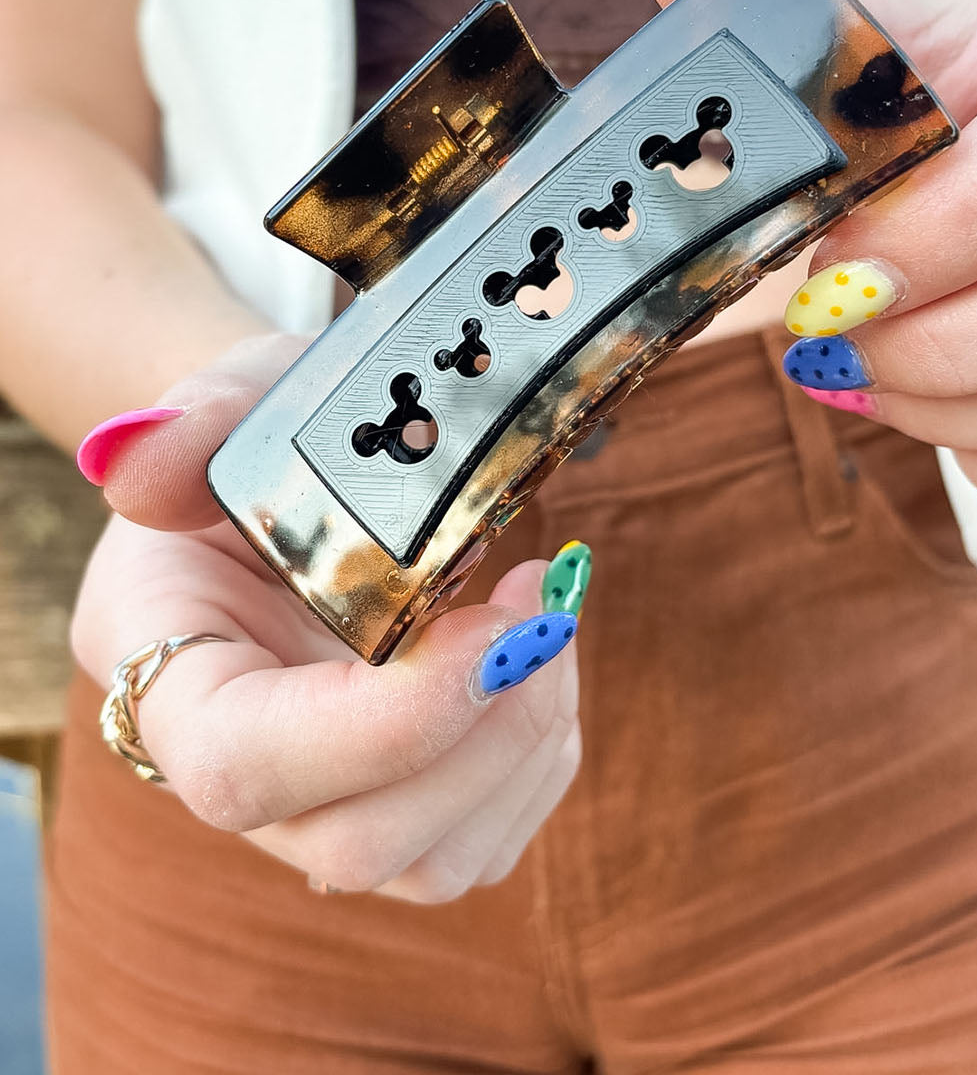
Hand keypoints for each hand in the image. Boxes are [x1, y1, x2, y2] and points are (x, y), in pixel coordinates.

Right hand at [73, 335, 583, 900]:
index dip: (383, 722)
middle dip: (485, 733)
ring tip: (547, 621)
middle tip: (541, 609)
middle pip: (354, 841)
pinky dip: (540, 755)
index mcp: (164, 673)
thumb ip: (190, 426)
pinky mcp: (396, 812)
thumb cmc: (258, 441)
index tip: (491, 620)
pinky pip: (484, 840)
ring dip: (526, 744)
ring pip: (433, 863)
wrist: (288, 480)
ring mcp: (316, 807)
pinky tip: (538, 657)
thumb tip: (140, 456)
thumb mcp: (229, 403)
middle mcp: (232, 774)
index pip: (244, 766)